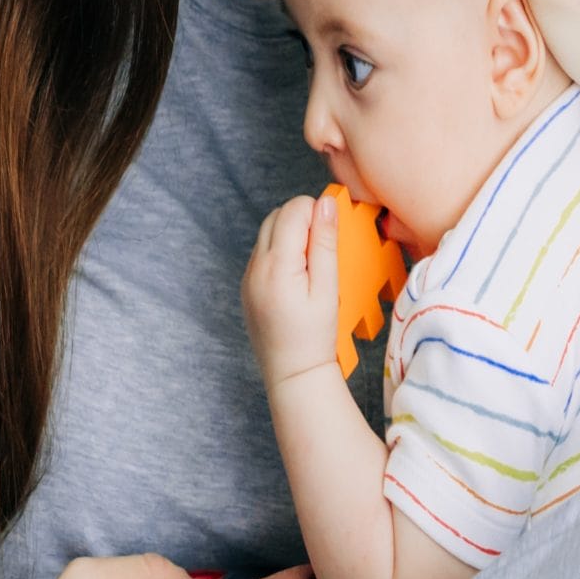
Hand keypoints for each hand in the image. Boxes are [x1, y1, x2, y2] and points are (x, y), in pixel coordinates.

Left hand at [242, 188, 341, 391]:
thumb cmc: (316, 336)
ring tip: (312, 261)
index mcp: (277, 265)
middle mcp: (255, 267)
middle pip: (276, 215)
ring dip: (290, 233)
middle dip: (302, 218)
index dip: (316, 211)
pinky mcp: (247, 287)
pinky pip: (261, 253)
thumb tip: (327, 204)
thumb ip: (325, 243)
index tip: (333, 230)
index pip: (293, 211)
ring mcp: (247, 277)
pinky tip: (297, 275)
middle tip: (324, 244)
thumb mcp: (328, 288)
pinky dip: (280, 251)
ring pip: (266, 232)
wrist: (292, 374)